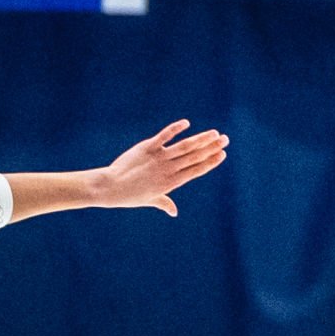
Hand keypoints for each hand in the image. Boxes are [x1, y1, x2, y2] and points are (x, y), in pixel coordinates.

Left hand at [92, 120, 228, 216]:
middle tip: (225, 139)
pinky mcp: (147, 148)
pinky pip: (164, 136)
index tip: (223, 154)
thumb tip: (174, 212)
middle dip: (211, 148)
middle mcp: (167, 170)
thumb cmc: (129, 195)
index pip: (196, 171)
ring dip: (201, 139)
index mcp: (170, 183)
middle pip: (194, 157)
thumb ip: (164, 202)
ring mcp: (158, 158)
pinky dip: (175, 129)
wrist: (109, 188)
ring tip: (214, 133)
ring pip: (185, 146)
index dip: (210, 162)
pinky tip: (186, 123)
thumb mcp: (149, 200)